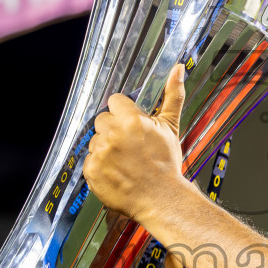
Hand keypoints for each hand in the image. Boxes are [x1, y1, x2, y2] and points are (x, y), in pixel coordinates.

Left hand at [87, 64, 191, 226]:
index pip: (115, 102)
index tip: (131, 126)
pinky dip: (99, 166)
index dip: (123, 113)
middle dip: (113, 130)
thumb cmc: (166, 164)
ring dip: (106, 148)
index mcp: (131, 119)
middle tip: (129, 146)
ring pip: (95, 140)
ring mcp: (100, 152)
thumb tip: (178, 69)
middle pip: (102, 120)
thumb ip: (172, 96)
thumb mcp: (171, 127)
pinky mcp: (91, 170)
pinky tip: (116, 172)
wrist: (162, 199)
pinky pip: (89, 160)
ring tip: (124, 161)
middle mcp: (113, 133)